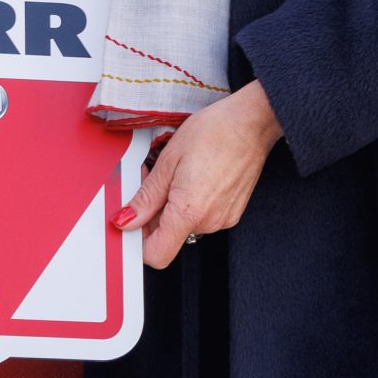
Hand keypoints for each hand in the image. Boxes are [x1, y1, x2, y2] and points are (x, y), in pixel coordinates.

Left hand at [113, 83, 283, 269]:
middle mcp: (209, 222)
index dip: (138, 241)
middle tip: (152, 181)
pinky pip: (202, 216)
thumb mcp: (169, 160)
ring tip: (177, 173)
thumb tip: (126, 219)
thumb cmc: (215, 132)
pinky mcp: (232, 212)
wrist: (251, 123)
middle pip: (168, 237)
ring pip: (184, 225)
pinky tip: (193, 176)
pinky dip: (191, 202)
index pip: (156, 255)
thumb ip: (146, 197)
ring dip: (173, 206)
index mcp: (189, 212)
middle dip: (154, 214)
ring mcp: (223, 219)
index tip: (131, 220)